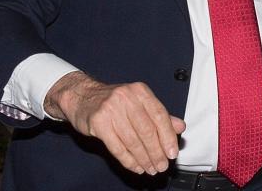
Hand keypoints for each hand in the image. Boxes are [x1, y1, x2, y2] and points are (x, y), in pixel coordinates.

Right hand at [44, 71, 185, 175]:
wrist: (81, 96)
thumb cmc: (113, 101)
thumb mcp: (138, 102)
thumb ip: (159, 115)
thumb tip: (180, 127)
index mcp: (140, 91)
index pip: (160, 116)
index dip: (168, 137)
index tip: (172, 153)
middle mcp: (126, 97)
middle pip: (147, 130)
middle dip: (156, 152)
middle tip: (161, 165)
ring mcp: (111, 109)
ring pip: (132, 141)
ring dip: (144, 159)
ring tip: (150, 169)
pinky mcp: (98, 122)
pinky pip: (117, 147)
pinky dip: (128, 160)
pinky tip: (136, 166)